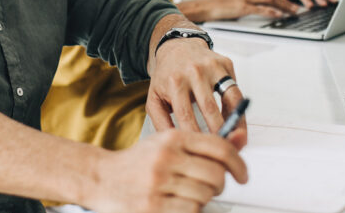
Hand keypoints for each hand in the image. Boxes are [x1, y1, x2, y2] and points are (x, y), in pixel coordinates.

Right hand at [82, 129, 247, 212]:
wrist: (102, 177)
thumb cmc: (138, 162)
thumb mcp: (167, 144)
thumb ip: (201, 145)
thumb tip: (239, 141)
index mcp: (172, 138)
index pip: (219, 147)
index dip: (238, 163)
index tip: (243, 174)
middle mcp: (166, 157)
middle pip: (216, 175)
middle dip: (219, 185)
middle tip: (211, 187)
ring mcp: (159, 183)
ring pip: (205, 195)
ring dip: (202, 199)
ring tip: (186, 194)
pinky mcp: (153, 206)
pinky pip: (191, 211)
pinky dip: (190, 210)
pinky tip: (177, 204)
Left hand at [146, 37, 247, 149]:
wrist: (176, 48)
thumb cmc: (166, 77)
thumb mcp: (155, 98)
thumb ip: (161, 123)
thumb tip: (177, 145)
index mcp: (174, 81)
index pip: (186, 116)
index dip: (196, 137)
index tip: (201, 153)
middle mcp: (194, 72)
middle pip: (209, 109)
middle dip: (218, 133)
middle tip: (223, 152)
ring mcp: (212, 67)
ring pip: (229, 99)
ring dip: (235, 123)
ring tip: (237, 141)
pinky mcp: (226, 64)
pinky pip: (236, 91)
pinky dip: (239, 109)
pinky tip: (237, 124)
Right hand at [178, 0, 297, 20]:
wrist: (205, 7)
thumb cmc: (218, 6)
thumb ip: (248, 0)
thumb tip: (260, 7)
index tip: (291, 2)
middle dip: (287, 2)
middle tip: (297, 8)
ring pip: (269, 1)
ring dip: (283, 7)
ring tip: (293, 12)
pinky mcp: (241, 7)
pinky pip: (259, 9)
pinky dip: (271, 11)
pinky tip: (278, 14)